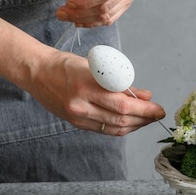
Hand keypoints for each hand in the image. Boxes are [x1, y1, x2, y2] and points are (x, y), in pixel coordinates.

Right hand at [27, 50, 165, 135]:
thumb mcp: (96, 66)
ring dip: (135, 125)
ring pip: (115, 127)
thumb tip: (145, 96)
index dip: (145, 109)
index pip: (123, 103)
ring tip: (147, 119)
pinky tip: (131, 122)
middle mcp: (81, 104)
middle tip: (158, 114)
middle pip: (121, 118)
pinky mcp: (76, 123)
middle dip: (144, 118)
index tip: (159, 109)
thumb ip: (120, 83)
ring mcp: (78, 116)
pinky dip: (121, 127)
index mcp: (87, 86)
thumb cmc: (66, 65)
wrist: (36, 72)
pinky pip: (105, 130)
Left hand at [55, 0, 139, 27]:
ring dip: (84, 19)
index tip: (69, 2)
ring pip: (106, 17)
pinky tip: (80, 21)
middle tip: (62, 13)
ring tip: (67, 16)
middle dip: (79, 13)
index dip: (86, 2)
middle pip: (104, 9)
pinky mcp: (125, 4)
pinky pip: (109, 18)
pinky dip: (93, 22)